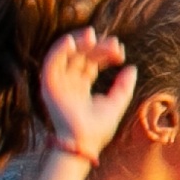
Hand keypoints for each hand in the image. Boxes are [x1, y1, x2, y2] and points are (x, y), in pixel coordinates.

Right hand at [36, 28, 134, 161]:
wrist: (85, 143)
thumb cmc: (99, 128)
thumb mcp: (116, 103)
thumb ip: (123, 86)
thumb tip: (131, 68)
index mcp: (82, 86)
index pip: (92, 62)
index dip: (105, 53)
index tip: (120, 51)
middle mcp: (69, 82)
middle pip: (81, 56)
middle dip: (96, 46)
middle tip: (113, 42)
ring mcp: (58, 83)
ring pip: (66, 55)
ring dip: (77, 42)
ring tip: (92, 35)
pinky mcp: (49, 86)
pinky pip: (51, 62)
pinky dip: (58, 50)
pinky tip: (72, 41)